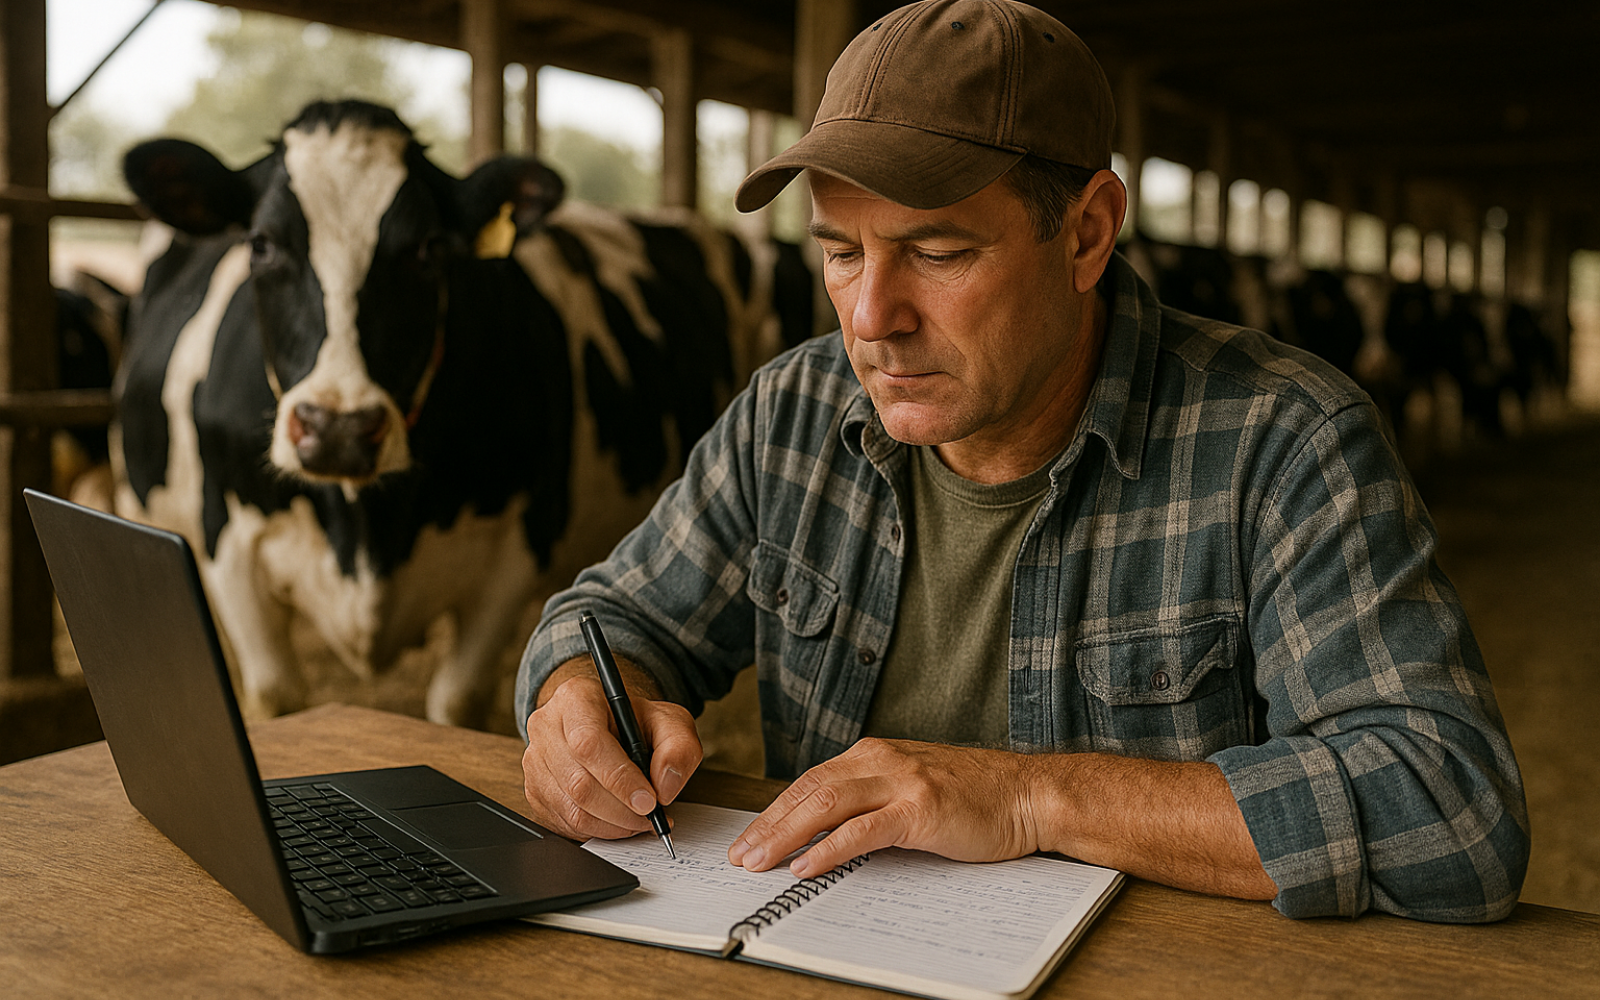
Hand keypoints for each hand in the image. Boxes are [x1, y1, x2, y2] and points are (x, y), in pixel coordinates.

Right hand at [522, 663, 701, 841]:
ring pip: (572, 808)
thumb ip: (678, 748)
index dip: (620, 778)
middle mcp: (546, 726)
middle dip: (622, 809)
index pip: (589, 743)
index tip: (649, 800)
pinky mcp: (535, 791)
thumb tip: (665, 786)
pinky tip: (619, 820)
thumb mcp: (670, 721)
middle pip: (579, 782)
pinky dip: (599, 830)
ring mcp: (535, 761)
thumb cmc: (635, 722)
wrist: (610, 724)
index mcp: (576, 698)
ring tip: (640, 819)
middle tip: (651, 816)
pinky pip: (565, 824)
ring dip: (614, 824)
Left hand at [727, 739, 1042, 877]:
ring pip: (826, 804)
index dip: (774, 811)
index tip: (750, 838)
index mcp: (874, 754)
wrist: (1028, 794)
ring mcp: (901, 781)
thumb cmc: (975, 798)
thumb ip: (872, 800)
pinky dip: (829, 848)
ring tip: (760, 861)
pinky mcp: (920, 808)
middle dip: (768, 825)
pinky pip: (862, 829)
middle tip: (740, 855)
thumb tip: (824, 833)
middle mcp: (881, 760)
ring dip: (786, 834)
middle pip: (808, 790)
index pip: (809, 782)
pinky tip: (806, 864)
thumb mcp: (911, 789)